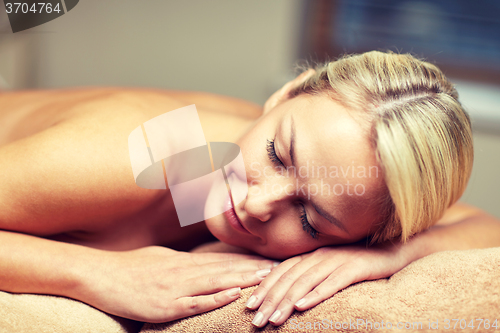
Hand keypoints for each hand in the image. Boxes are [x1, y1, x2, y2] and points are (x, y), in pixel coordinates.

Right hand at [77, 246, 276, 322]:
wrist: (99, 275)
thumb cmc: (128, 267)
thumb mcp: (159, 259)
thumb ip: (181, 262)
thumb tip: (197, 262)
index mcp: (183, 262)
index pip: (220, 260)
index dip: (244, 260)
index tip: (266, 260)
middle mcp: (184, 272)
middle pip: (224, 269)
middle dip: (252, 269)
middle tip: (278, 267)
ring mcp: (175, 288)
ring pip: (215, 282)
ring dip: (242, 280)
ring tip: (266, 277)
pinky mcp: (165, 305)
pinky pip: (195, 302)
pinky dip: (216, 298)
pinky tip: (234, 294)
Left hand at [245, 242, 411, 326]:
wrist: (392, 250)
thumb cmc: (359, 263)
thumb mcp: (330, 268)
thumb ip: (311, 276)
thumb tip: (290, 295)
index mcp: (311, 256)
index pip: (281, 272)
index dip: (264, 288)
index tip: (249, 305)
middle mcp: (319, 256)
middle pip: (289, 278)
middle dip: (270, 300)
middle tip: (256, 320)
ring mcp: (336, 260)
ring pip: (305, 282)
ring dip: (287, 301)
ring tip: (274, 319)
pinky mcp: (354, 268)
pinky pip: (332, 282)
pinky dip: (315, 294)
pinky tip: (303, 306)